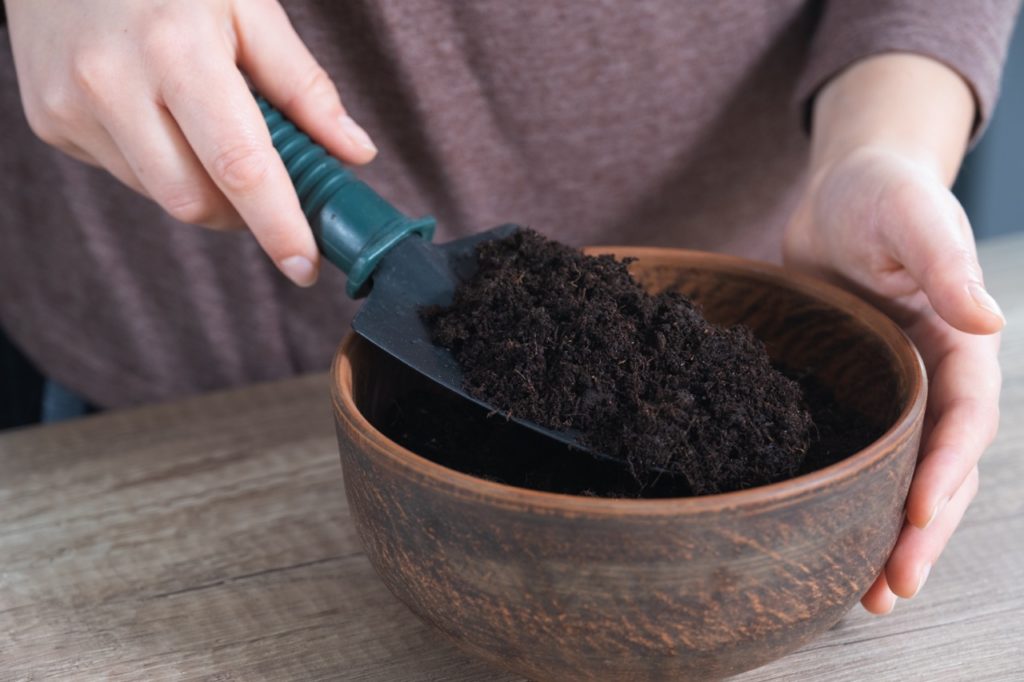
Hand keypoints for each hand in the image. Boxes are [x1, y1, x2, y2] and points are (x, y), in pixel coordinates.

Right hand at [4, 0, 377, 285]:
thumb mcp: (248, 6)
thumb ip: (303, 86)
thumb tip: (354, 153)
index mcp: (177, 50)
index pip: (240, 167)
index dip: (278, 226)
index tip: (306, 266)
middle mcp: (113, 83)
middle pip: (196, 201)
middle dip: (244, 213)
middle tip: (269, 189)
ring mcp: (71, 107)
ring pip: (162, 195)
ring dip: (202, 185)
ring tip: (206, 125)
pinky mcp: (51, 123)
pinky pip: (127, 175)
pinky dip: (161, 164)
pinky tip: (158, 114)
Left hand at [785, 146, 1003, 613]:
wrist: (839, 194)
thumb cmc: (883, 195)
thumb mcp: (913, 219)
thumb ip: (945, 266)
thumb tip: (987, 322)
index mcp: (960, 347)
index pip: (962, 421)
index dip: (945, 471)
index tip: (919, 517)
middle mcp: (932, 380)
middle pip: (937, 468)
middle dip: (921, 531)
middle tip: (890, 589)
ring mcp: (891, 392)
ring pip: (898, 475)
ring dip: (889, 534)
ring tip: (867, 596)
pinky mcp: (850, 393)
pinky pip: (855, 454)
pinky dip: (847, 496)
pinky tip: (824, 537)